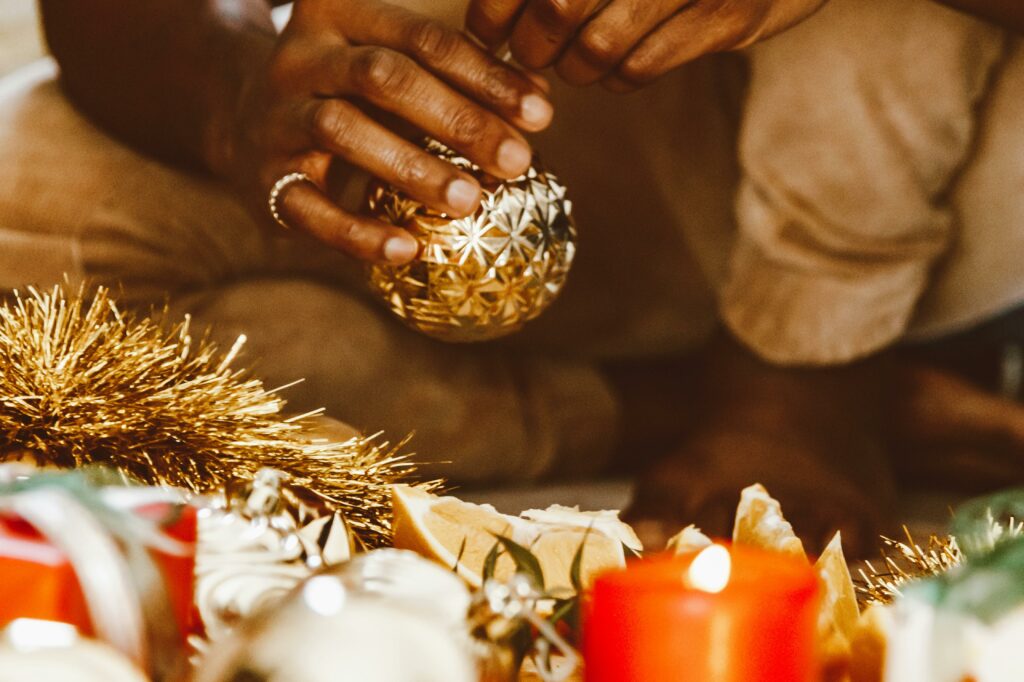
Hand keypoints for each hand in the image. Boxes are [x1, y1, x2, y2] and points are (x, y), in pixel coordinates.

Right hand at [217, 0, 553, 262]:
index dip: (486, 76)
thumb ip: (458, 80)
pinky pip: (308, 207)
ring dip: (411, 166)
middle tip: (517, 160)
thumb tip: (539, 99)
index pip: (423, 39)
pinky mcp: (262, 178)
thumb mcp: (393, 69)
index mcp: (340, 15)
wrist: (240, 117)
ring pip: (342, 130)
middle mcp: (302, 55)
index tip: (542, 114)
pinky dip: (357, 232)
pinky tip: (405, 250)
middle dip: (459, 119)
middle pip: (384, 78)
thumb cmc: (346, 91)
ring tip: (470, 200)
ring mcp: (276, 115)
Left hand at [467, 0, 827, 90]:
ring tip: (576, 64)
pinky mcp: (727, 16)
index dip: (494, 8)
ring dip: (576, 69)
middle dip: (533, 45)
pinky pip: (641, 68)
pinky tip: (617, 69)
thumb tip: (490, 18)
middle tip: (532, 56)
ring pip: (597, 47)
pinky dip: (616, 79)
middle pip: (558, 8)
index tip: (486, 33)